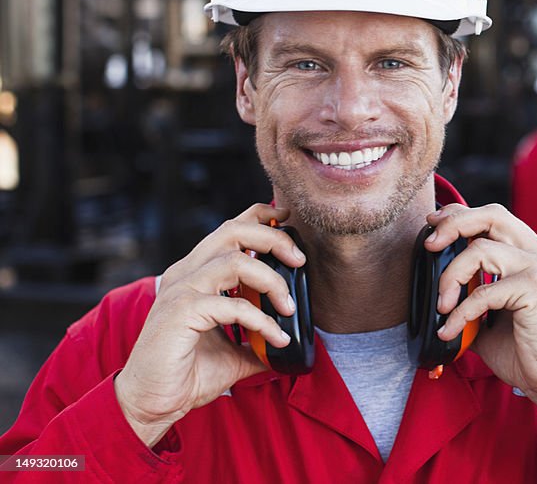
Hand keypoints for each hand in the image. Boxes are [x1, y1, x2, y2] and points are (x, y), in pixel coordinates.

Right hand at [114, 204, 305, 446]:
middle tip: (300, 260)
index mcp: (195, 273)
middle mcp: (186, 274)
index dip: (260, 216)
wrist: (151, 404)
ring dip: (271, 281)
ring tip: (289, 308)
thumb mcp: (234, 351)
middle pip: (232, 231)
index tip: (288, 218)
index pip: (229, 229)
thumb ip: (259, 338)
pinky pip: (233, 305)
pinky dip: (263, 321)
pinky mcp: (181, 313)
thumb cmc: (186, 374)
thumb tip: (291, 341)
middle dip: (273, 238)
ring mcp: (181, 291)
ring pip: (234, 261)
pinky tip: (278, 339)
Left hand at [427, 204, 536, 436]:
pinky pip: (484, 291)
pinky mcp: (536, 290)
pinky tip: (451, 330)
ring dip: (451, 277)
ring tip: (442, 306)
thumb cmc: (528, 351)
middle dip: (453, 224)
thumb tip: (435, 286)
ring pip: (480, 248)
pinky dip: (460, 312)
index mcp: (533, 253)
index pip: (493, 216)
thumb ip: (472, 292)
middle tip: (430, 245)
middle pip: (491, 215)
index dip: (461, 215)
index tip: (434, 226)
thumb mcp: (493, 314)